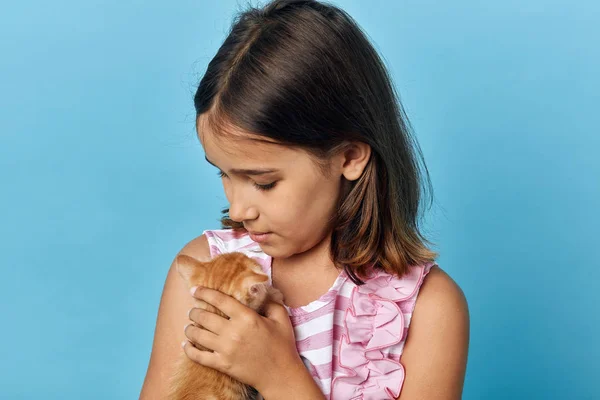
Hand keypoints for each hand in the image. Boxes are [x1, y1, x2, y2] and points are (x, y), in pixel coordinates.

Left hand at [182, 286, 303, 392]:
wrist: (280, 375)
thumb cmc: (282, 345)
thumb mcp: (281, 318)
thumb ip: (270, 301)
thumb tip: (260, 290)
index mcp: (247, 317)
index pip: (220, 300)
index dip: (204, 293)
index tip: (195, 289)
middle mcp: (233, 332)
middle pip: (204, 317)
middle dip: (195, 312)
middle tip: (193, 311)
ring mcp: (226, 349)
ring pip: (197, 335)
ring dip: (190, 328)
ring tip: (189, 326)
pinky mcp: (222, 364)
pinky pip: (198, 356)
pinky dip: (189, 350)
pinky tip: (186, 345)